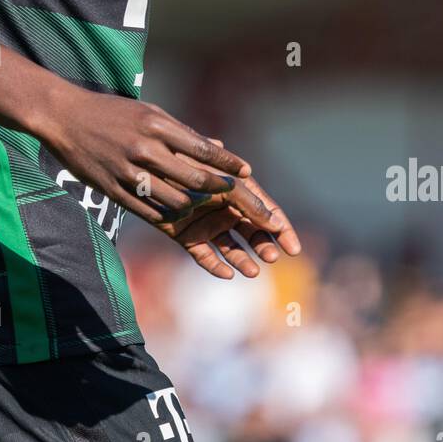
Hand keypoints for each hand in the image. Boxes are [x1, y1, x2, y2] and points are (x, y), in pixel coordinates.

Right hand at [40, 87, 280, 240]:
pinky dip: (169, 217)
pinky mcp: (113, 190)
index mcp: (157, 125)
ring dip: (197, 209)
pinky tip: (181, 220)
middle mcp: (145, 148)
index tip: (246, 173)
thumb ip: (180, 133)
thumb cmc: (112, 112)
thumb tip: (216, 147)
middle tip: (241, 201)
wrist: (63, 116)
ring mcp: (128, 171)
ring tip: (212, 214)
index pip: (202, 149)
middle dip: (223, 193)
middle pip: (194, 179)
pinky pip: (149, 211)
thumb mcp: (148, 112)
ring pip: (175, 201)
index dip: (227, 164)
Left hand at [159, 144, 301, 279]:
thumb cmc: (189, 167)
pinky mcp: (187, 237)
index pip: (266, 211)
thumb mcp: (222, 180)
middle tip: (270, 257)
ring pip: (231, 247)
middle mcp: (224, 207)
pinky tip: (227, 273)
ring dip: (243, 259)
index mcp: (237, 189)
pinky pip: (205, 256)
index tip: (294, 250)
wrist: (149, 168)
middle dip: (263, 245)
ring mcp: (206, 223)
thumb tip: (274, 223)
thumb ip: (248, 200)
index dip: (282, 229)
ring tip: (253, 271)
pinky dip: (215, 266)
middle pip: (251, 231)